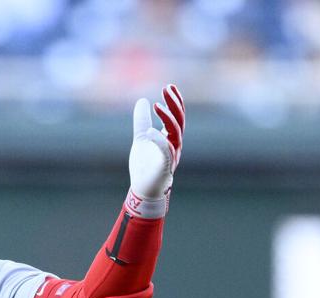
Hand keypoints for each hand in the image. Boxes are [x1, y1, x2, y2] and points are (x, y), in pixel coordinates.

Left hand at [128, 84, 183, 200]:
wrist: (143, 189)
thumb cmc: (145, 166)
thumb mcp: (141, 137)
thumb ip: (141, 120)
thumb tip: (142, 100)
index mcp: (170, 137)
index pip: (177, 116)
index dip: (175, 101)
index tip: (170, 87)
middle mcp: (175, 145)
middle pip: (179, 121)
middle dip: (175, 105)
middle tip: (167, 89)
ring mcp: (172, 155)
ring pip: (176, 133)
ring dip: (168, 118)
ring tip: (157, 106)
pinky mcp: (165, 167)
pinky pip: (166, 151)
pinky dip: (159, 140)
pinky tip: (151, 131)